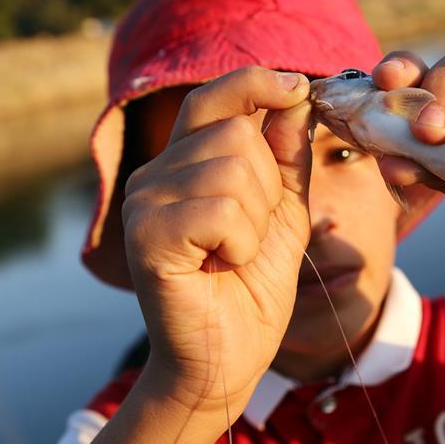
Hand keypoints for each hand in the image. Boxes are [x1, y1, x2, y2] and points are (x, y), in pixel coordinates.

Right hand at [122, 66, 311, 416]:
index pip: (213, 97)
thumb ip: (286, 156)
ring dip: (258, 219)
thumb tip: (296, 96)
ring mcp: (144, 204)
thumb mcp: (282, 212)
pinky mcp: (146, 238)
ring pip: (234, 169)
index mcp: (184, 164)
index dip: (257, 83)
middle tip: (253, 234)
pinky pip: (221, 210)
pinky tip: (222, 266)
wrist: (226, 360)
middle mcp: (154, 175)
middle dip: (270, 186)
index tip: (300, 87)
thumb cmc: (252, 286)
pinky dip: (241, 243)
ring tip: (236, 253)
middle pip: (237, 132)